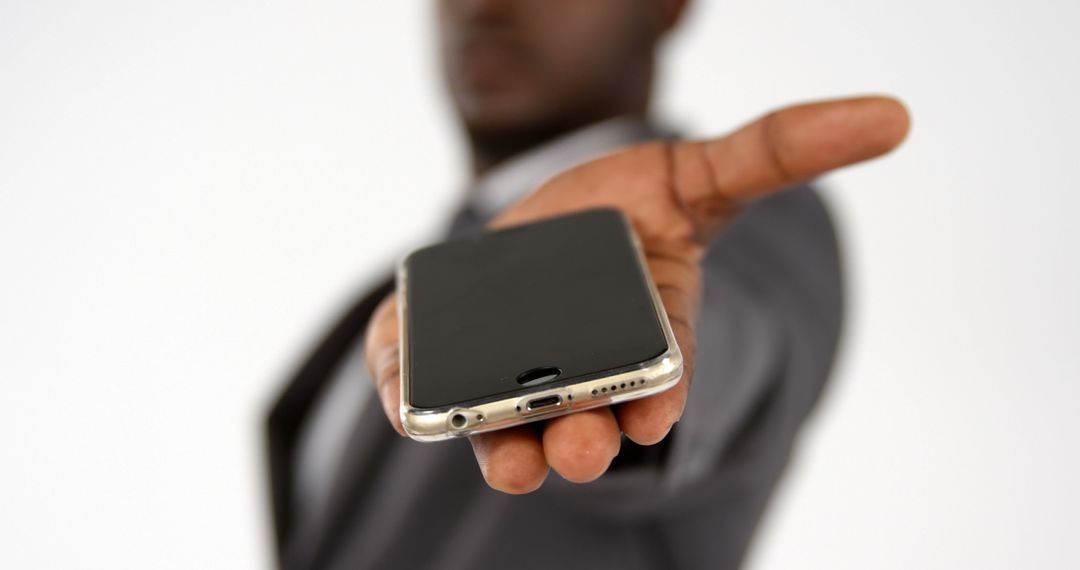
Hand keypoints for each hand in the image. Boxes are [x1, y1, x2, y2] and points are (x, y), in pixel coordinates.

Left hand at [364, 96, 909, 492]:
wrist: (543, 222)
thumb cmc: (625, 209)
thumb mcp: (697, 174)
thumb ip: (777, 152)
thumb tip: (891, 115)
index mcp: (646, 345)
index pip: (658, 385)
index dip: (659, 400)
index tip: (656, 412)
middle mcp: (583, 380)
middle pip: (585, 425)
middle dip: (584, 441)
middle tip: (578, 445)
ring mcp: (511, 383)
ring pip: (509, 433)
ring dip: (509, 449)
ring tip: (510, 456)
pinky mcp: (447, 365)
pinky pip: (428, 395)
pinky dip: (415, 400)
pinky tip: (408, 398)